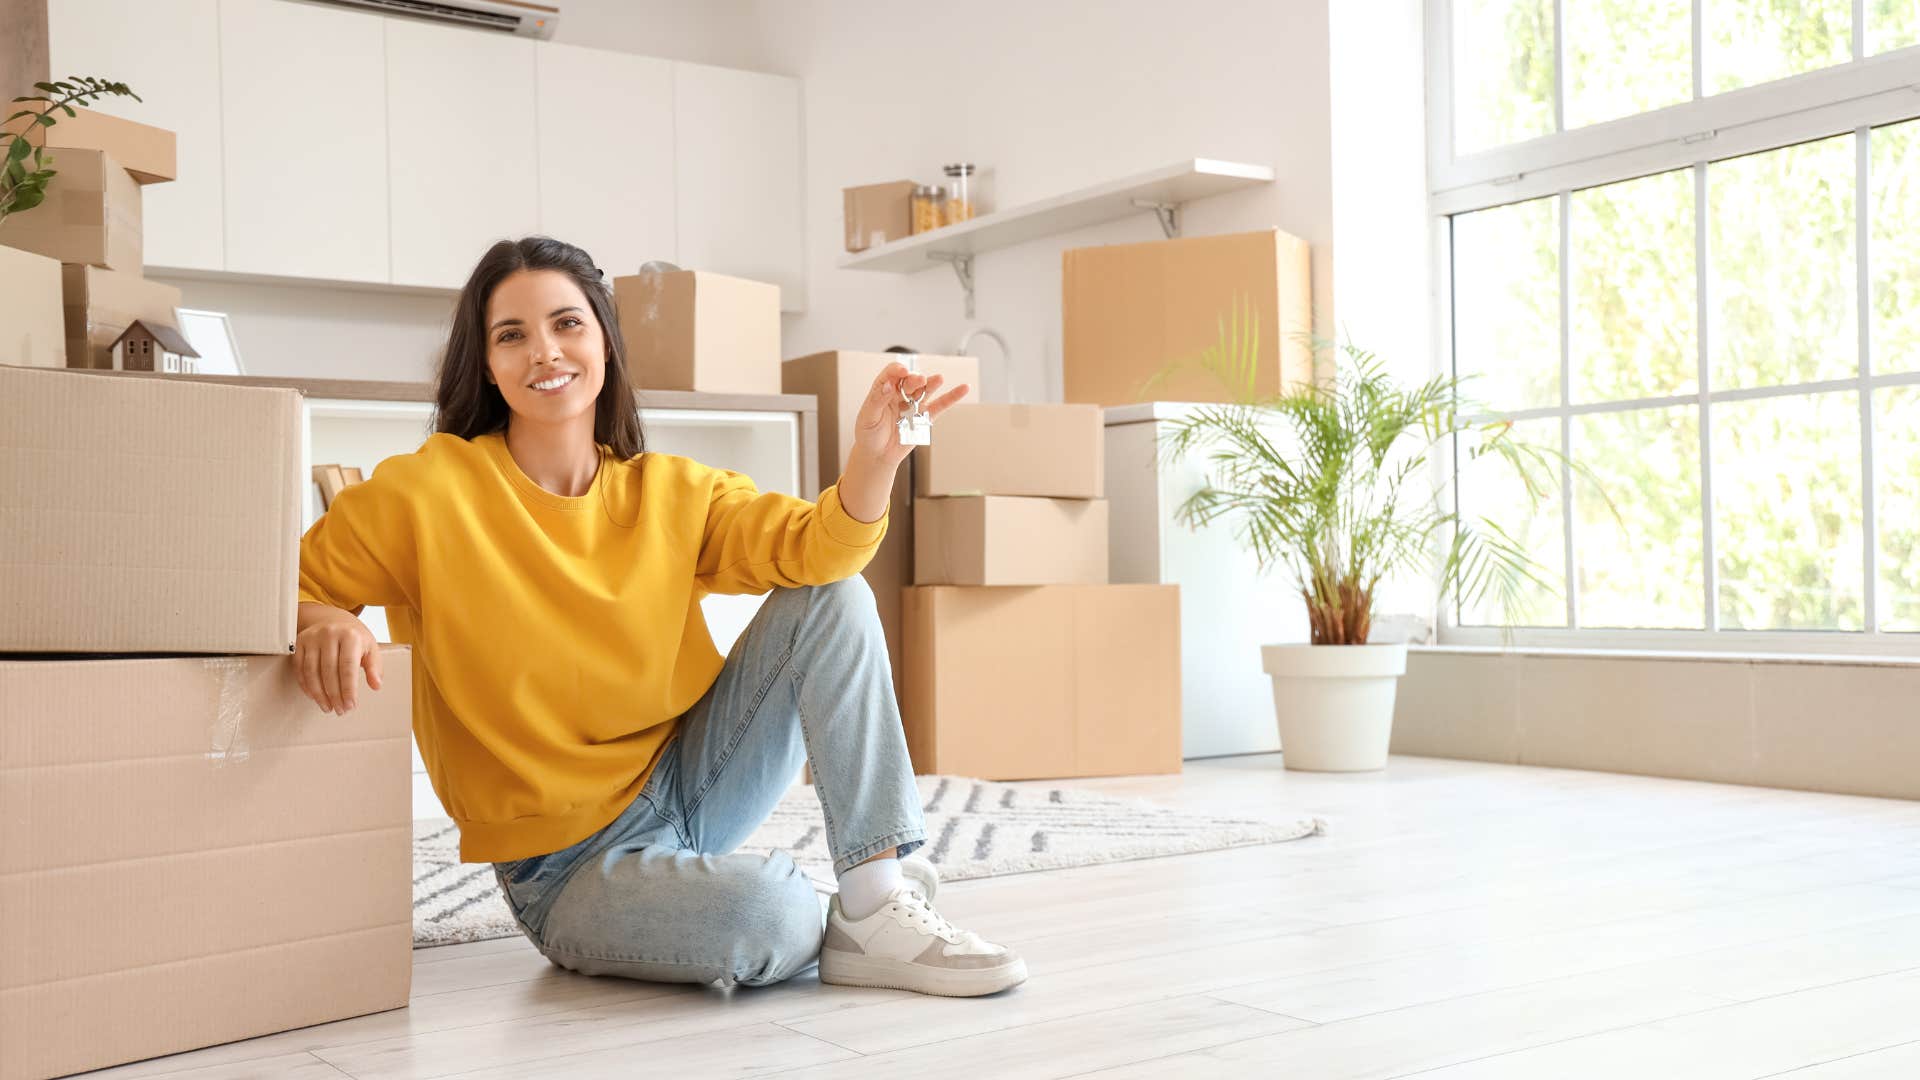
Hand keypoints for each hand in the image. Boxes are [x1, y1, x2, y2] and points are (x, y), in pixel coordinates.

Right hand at [296, 610, 383, 713]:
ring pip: (312, 672)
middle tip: (340, 710)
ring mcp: (312, 637)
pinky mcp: (299, 642)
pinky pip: (300, 668)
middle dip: (334, 695)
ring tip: (328, 707)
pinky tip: (314, 696)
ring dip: (319, 694)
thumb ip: (374, 667)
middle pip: (329, 671)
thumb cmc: (355, 639)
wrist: (334, 620)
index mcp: (350, 636)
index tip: (351, 705)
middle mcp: (329, 634)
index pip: (348, 667)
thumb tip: (376, 686)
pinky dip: (306, 686)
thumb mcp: (371, 648)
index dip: (348, 689)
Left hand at [850, 361, 970, 470]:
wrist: (878, 456)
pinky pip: (940, 406)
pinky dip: (952, 397)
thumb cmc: (868, 435)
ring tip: (939, 379)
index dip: (897, 370)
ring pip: (925, 390)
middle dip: (915, 379)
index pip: (891, 374)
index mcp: (882, 391)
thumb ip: (877, 400)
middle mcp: (899, 394)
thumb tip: (887, 386)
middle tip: (919, 380)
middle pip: (910, 381)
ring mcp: (913, 404)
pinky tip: (963, 388)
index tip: (902, 371)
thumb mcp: (868, 417)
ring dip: (932, 383)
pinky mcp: (924, 417)